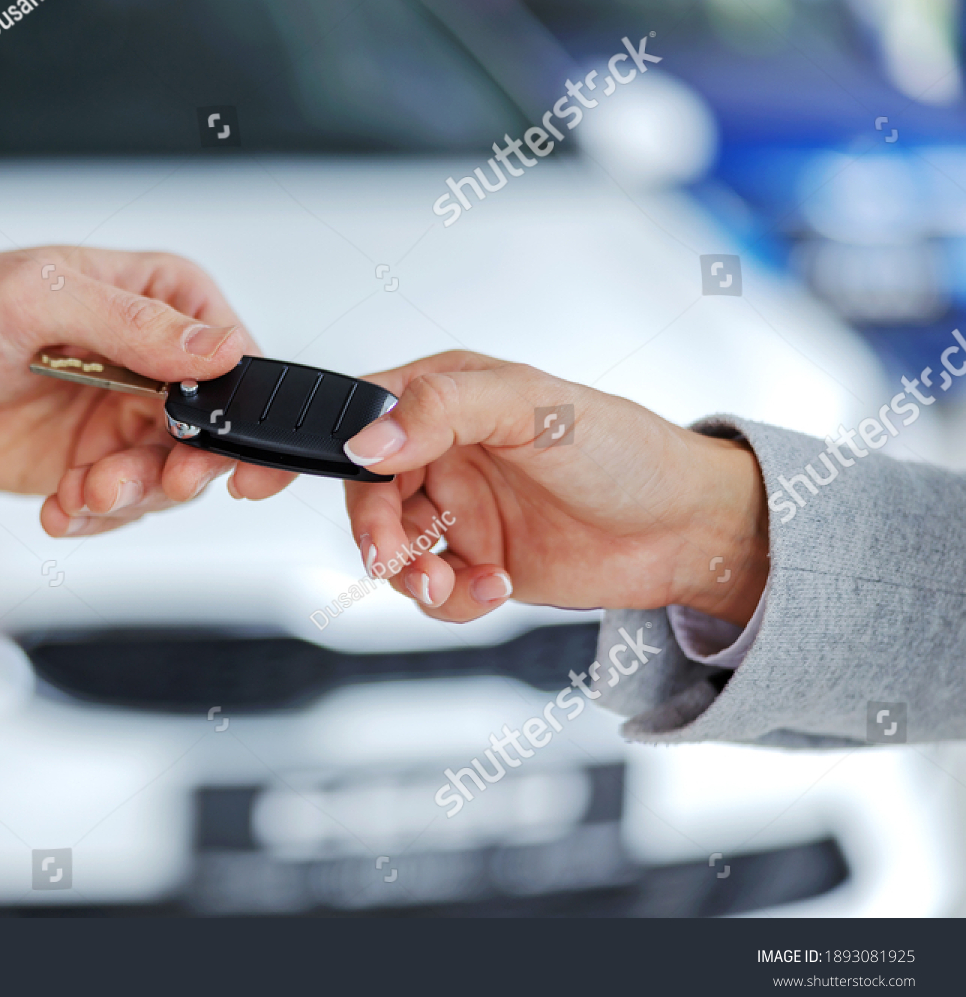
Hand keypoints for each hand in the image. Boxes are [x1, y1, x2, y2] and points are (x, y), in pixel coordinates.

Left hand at [0, 247, 292, 534]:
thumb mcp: (42, 296)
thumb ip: (135, 324)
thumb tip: (219, 348)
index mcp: (163, 301)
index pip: (236, 359)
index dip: (246, 411)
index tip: (224, 451)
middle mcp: (154, 364)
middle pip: (212, 433)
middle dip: (181, 468)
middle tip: (150, 480)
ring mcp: (124, 420)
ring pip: (168, 479)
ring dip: (129, 495)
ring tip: (81, 489)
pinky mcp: (91, 465)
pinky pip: (119, 508)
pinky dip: (93, 516)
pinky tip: (60, 504)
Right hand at [333, 351, 768, 625]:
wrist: (688, 534)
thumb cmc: (627, 453)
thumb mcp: (534, 408)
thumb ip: (444, 410)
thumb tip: (368, 438)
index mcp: (449, 397)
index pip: (362, 416)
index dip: (333, 449)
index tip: (308, 481)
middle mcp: (445, 452)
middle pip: (366, 494)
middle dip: (375, 532)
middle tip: (394, 557)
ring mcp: (459, 510)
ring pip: (393, 550)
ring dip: (413, 574)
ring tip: (453, 582)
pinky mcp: (477, 561)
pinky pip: (433, 590)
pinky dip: (454, 599)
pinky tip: (496, 586)